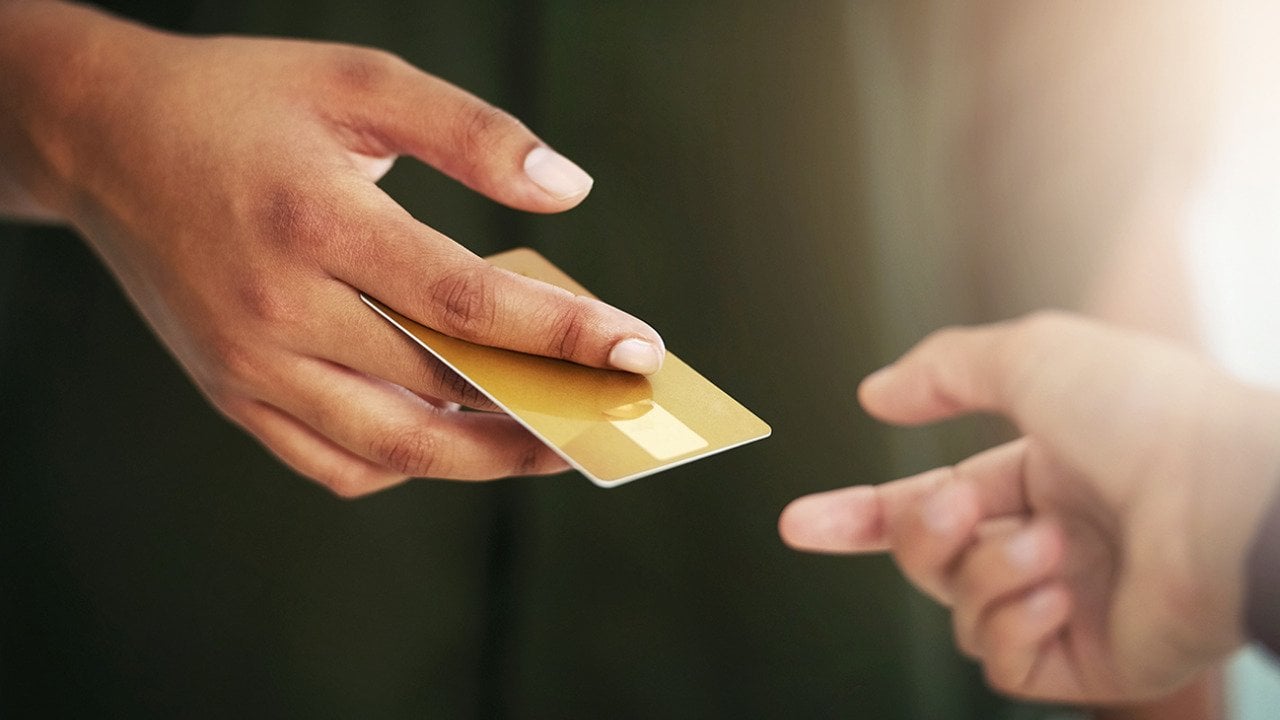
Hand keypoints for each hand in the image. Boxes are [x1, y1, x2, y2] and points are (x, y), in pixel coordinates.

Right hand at [0, 2, 664, 494]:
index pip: (465, 303)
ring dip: (486, 458)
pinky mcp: (233, 394)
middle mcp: (277, 311)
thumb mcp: (358, 82)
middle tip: (617, 412)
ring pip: (392, 449)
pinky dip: (406, 466)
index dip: (561, 334)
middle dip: (546, 408)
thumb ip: (471, 132)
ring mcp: (249, 367)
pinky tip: (455, 438)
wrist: (105, 137)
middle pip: (439, 391)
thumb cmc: (244, 103)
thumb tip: (569, 192)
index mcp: (317, 223)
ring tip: (557, 443)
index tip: (638, 351)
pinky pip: (334, 464)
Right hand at [779, 312, 1279, 702]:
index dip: (860, 515)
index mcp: (1039, 473)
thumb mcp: (1032, 355)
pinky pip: (1002, 662)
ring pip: (960, 607)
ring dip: (989, 572)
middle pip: (929, 556)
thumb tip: (874, 393)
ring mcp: (1069, 601)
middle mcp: (1050, 538)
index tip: (801, 524)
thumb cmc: (1147, 413)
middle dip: (921, 533)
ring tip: (1052, 550)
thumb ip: (941, 369)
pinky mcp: (1088, 661)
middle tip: (957, 511)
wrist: (1234, 495)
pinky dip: (1015, 626)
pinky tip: (1061, 597)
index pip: (926, 501)